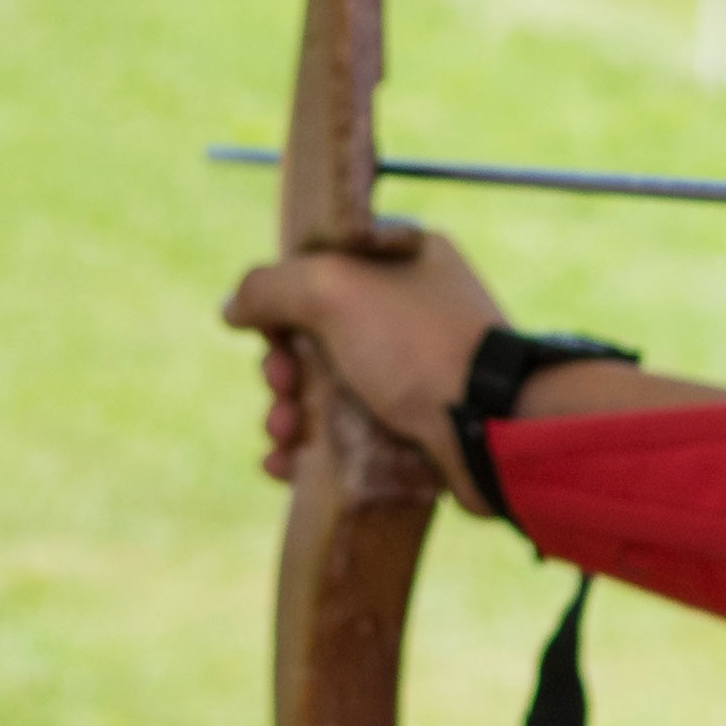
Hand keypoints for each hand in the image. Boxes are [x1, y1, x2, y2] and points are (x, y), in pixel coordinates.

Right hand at [223, 225, 506, 507]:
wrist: (493, 428)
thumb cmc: (419, 346)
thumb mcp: (334, 290)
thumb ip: (271, 286)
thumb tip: (233, 306)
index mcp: (403, 260)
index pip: (322, 270)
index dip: (284, 303)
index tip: (271, 333)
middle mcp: (411, 311)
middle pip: (316, 336)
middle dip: (282, 368)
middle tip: (279, 389)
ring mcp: (415, 372)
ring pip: (326, 390)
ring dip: (288, 413)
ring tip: (281, 435)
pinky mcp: (414, 428)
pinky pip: (346, 435)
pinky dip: (309, 449)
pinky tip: (284, 465)